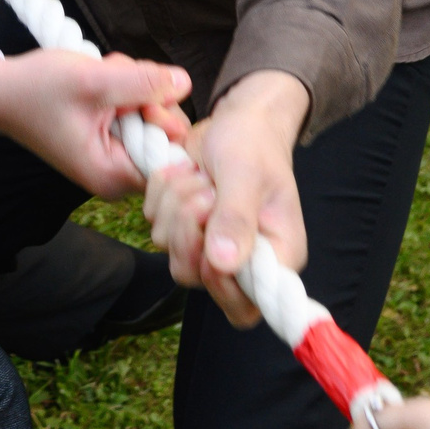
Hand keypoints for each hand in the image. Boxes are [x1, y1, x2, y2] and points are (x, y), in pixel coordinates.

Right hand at [0, 49, 195, 196]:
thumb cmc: (35, 89)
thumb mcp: (92, 80)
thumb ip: (143, 83)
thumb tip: (186, 83)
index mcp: (112, 175)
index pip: (171, 156)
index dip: (165, 120)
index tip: (141, 99)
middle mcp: (116, 174)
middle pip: (166, 134)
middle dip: (148, 96)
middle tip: (115, 80)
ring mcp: (113, 156)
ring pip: (152, 117)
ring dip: (134, 87)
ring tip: (102, 77)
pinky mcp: (108, 138)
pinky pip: (135, 113)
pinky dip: (124, 90)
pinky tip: (101, 81)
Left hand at [149, 71, 309, 326]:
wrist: (238, 121)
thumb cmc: (254, 145)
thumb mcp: (246, 175)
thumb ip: (235, 219)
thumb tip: (224, 264)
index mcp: (275, 257)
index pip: (245, 307)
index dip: (219, 285)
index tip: (209, 240)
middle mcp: (242, 260)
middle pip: (195, 277)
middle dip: (188, 229)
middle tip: (205, 191)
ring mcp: (208, 245)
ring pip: (170, 249)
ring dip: (175, 204)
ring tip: (198, 175)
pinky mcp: (183, 226)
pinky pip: (155, 224)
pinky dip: (161, 194)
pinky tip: (184, 170)